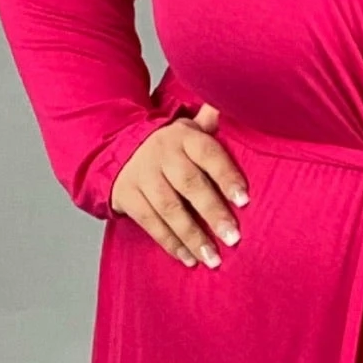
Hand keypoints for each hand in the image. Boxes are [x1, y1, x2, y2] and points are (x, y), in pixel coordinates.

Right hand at [109, 104, 249, 265]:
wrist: (117, 150)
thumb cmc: (170, 146)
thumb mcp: (189, 129)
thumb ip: (213, 124)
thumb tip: (237, 103)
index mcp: (183, 137)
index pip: (208, 154)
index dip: (227, 176)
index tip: (245, 199)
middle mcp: (162, 155)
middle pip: (190, 185)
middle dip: (213, 213)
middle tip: (233, 237)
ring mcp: (142, 177)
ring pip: (170, 209)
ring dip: (193, 236)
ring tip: (214, 259)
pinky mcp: (128, 197)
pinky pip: (151, 223)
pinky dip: (171, 243)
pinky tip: (189, 258)